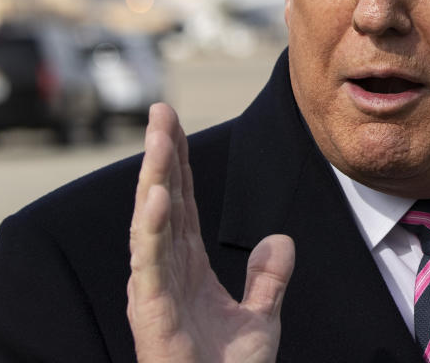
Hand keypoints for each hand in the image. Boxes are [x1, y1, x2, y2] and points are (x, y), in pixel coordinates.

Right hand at [127, 103, 294, 362]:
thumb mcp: (259, 319)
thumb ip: (268, 279)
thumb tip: (279, 239)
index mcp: (186, 269)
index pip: (183, 203)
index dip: (179, 163)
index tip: (173, 122)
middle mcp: (165, 273)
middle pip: (163, 201)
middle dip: (161, 155)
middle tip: (160, 110)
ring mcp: (154, 291)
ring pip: (151, 223)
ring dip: (154, 178)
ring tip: (158, 136)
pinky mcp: (152, 313)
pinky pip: (150, 264)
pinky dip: (152, 229)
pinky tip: (157, 196)